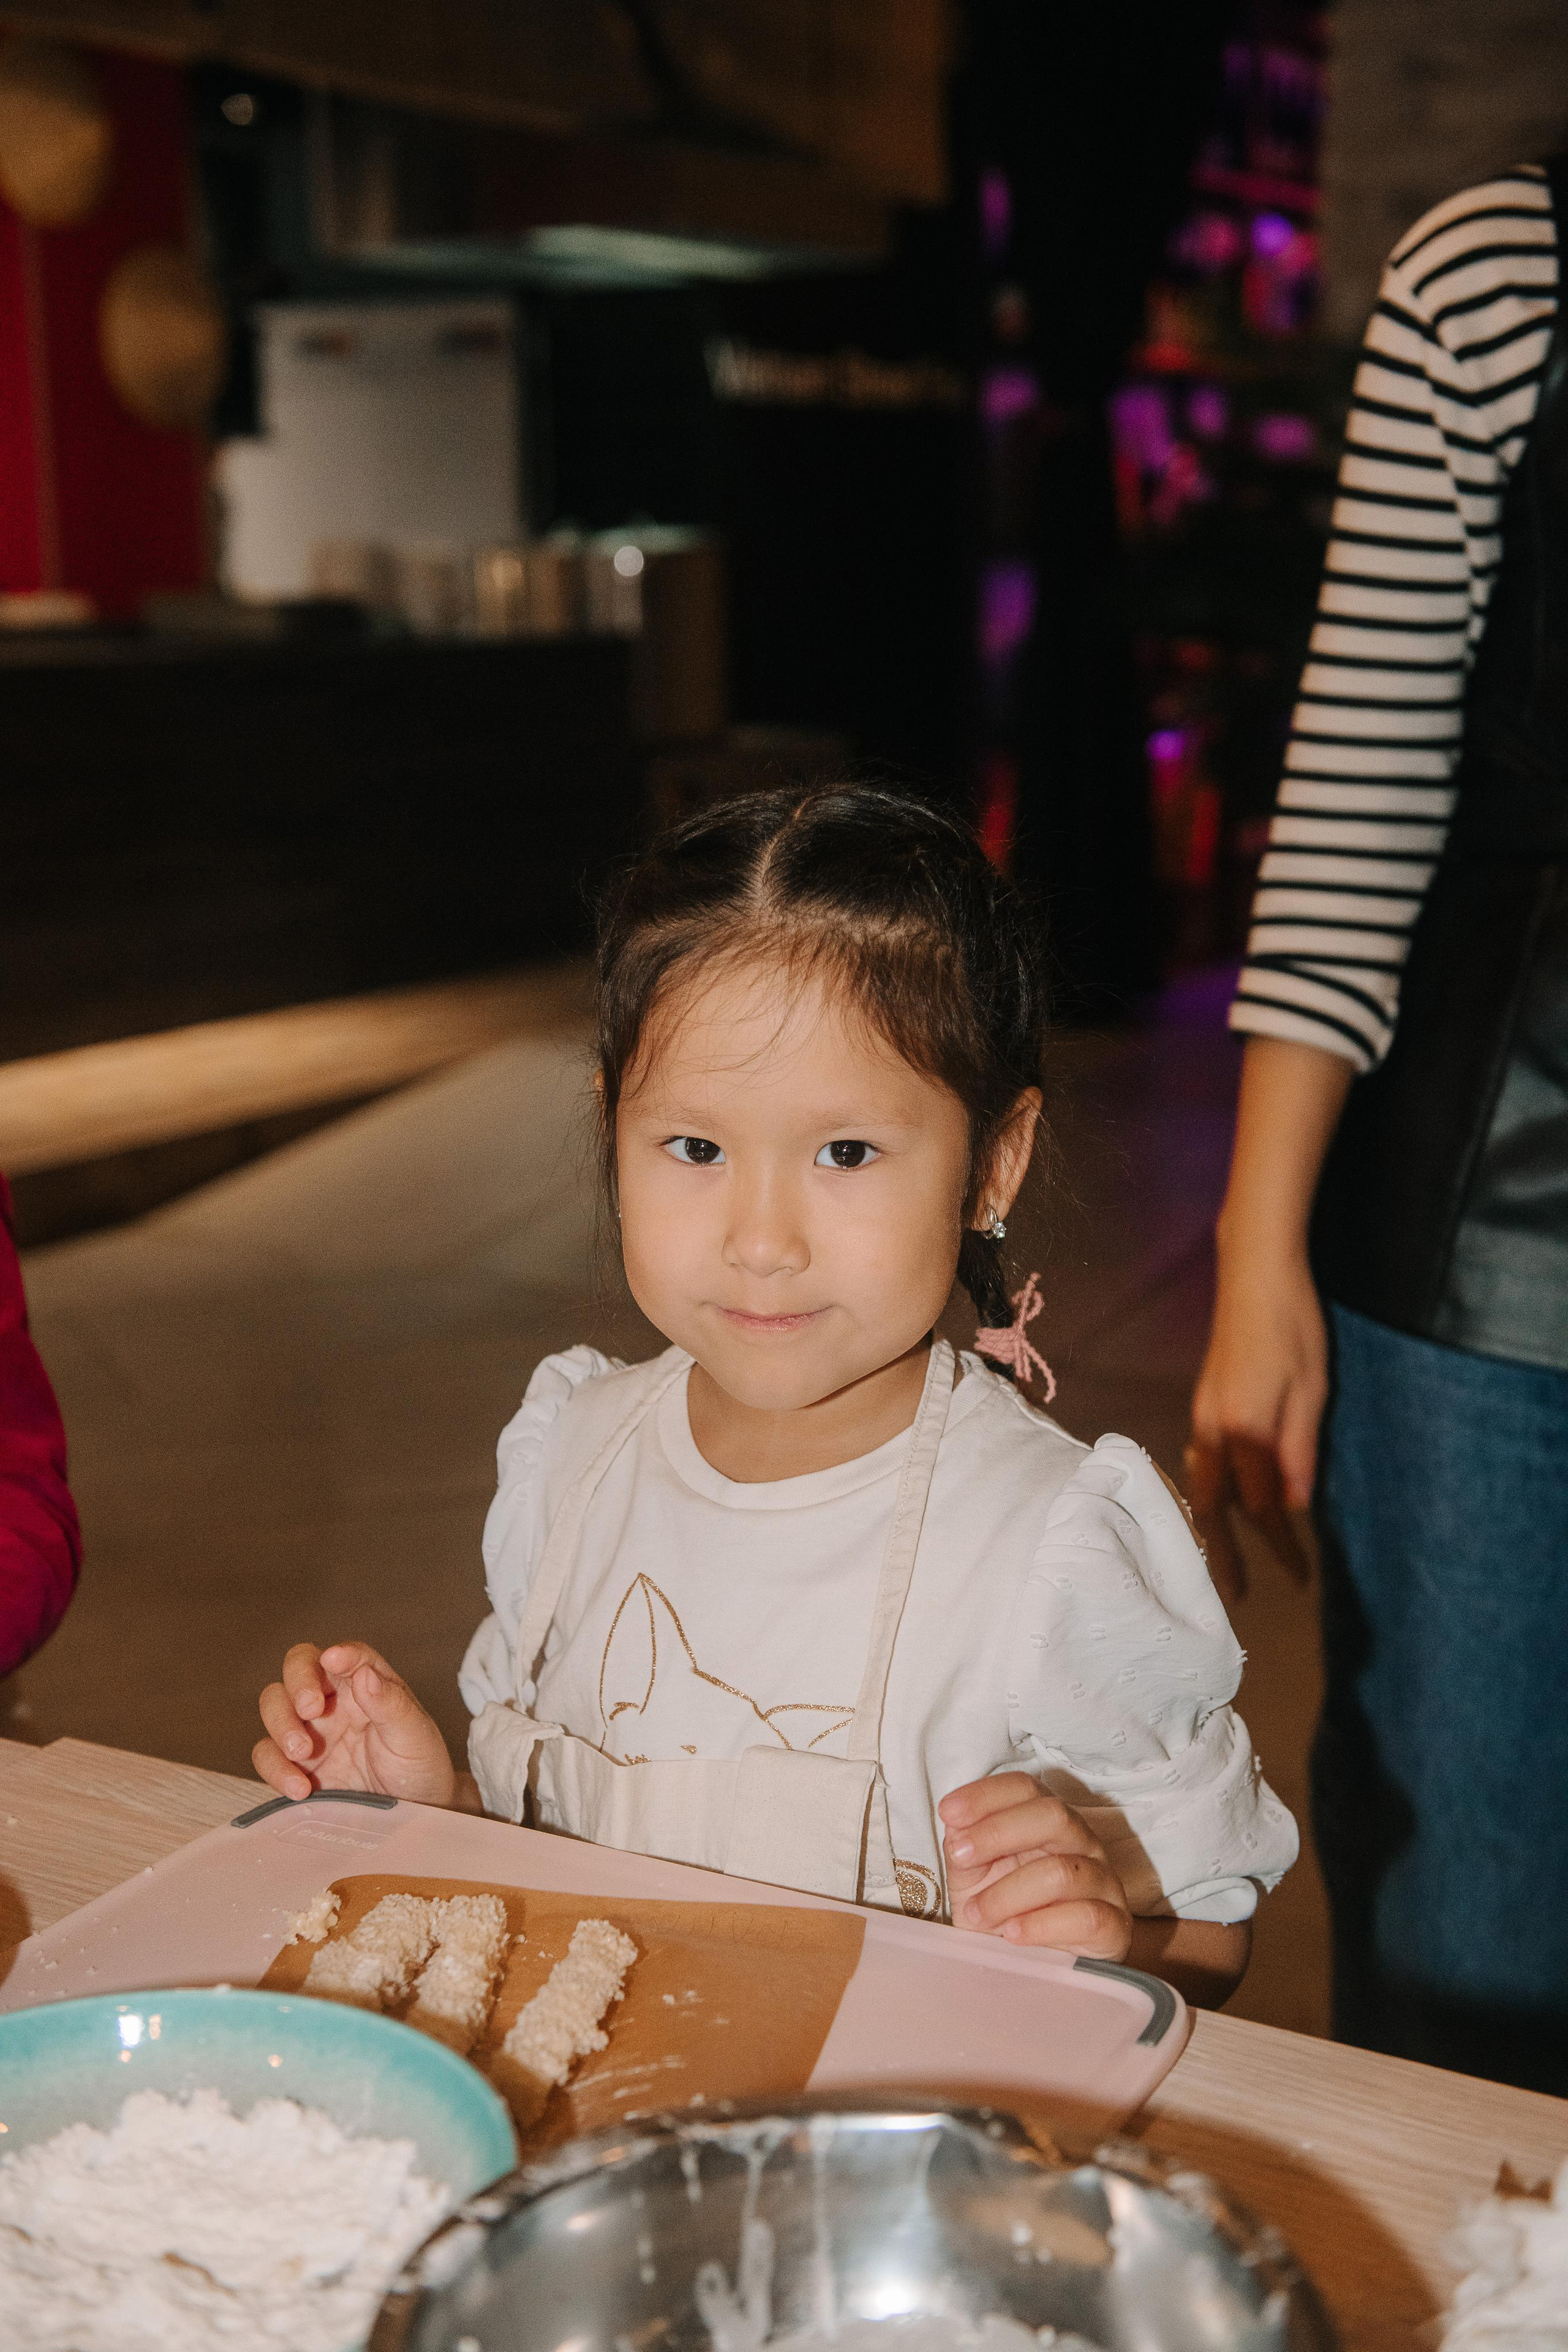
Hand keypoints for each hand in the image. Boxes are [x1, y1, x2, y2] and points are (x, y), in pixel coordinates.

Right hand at [254, 1641, 456, 1807]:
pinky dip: (274, 1768)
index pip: (345, 1656)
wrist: (412, 1813)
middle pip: (298, 1668)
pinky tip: (300, 1789)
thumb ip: (391, 1704)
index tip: (335, 1660)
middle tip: (311, 1710)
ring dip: (280, 1724)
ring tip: (302, 1752)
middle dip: (297, 1684)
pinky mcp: (294, 1765)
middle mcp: (332, 1700)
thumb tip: (364, 1673)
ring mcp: (309, 1731)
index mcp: (364, 1684)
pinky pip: (267, 1755)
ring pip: (274, 1705)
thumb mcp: (415, 1735)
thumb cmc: (418, 1764)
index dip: (339, 1654)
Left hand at [939, 1773, 1131, 1957]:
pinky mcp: (1116, 1926)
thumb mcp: (976, 1878)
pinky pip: (1086, 1917)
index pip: (1024, 1788)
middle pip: (1053, 1815)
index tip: (948, 1813)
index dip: (985, 1795)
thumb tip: (956, 1826)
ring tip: (977, 1915)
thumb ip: (965, 1849)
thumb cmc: (1010, 1913)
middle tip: (959, 1857)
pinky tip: (1012, 1935)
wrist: (1049, 1967)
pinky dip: (1041, 1925)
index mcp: (1048, 1822)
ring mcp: (1104, 1882)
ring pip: (1063, 1871)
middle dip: (997, 1832)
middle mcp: (1082, 1843)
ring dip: (1009, 1893)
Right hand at [1187, 1250, 1320, 1605]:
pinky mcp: (1202, 1402)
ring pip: (1200, 1484)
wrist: (1254, 1271)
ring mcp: (1202, 1414)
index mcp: (1245, 1429)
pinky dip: (1206, 1492)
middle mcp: (1213, 1428)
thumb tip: (1295, 1507)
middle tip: (1234, 1596)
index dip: (1281, 1546)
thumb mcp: (1312, 1389)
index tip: (1299, 1580)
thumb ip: (1299, 1449)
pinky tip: (1216, 1500)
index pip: (1262, 1505)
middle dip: (1224, 1553)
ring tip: (1221, 1558)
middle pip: (1214, 1505)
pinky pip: (1199, 1461)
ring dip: (1211, 1525)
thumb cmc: (1294, 1324)